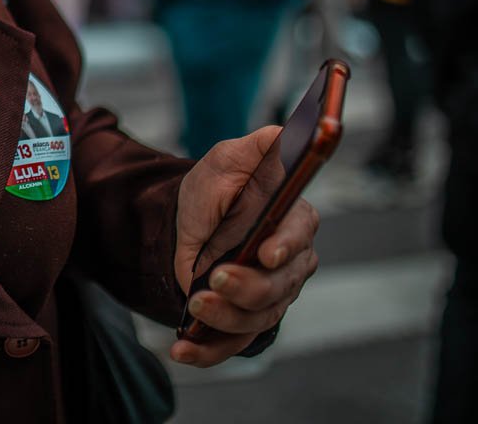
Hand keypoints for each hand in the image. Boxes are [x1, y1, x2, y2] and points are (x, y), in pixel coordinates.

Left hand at [172, 127, 319, 367]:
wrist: (185, 221)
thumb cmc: (216, 188)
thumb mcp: (230, 159)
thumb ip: (260, 147)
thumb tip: (284, 132)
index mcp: (293, 222)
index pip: (300, 235)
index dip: (286, 246)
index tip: (265, 251)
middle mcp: (288, 264)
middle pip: (279, 286)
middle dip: (247, 286)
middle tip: (214, 278)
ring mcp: (269, 296)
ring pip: (257, 317)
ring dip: (225, 315)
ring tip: (195, 304)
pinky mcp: (242, 320)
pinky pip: (231, 343)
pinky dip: (207, 350)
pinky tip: (181, 348)